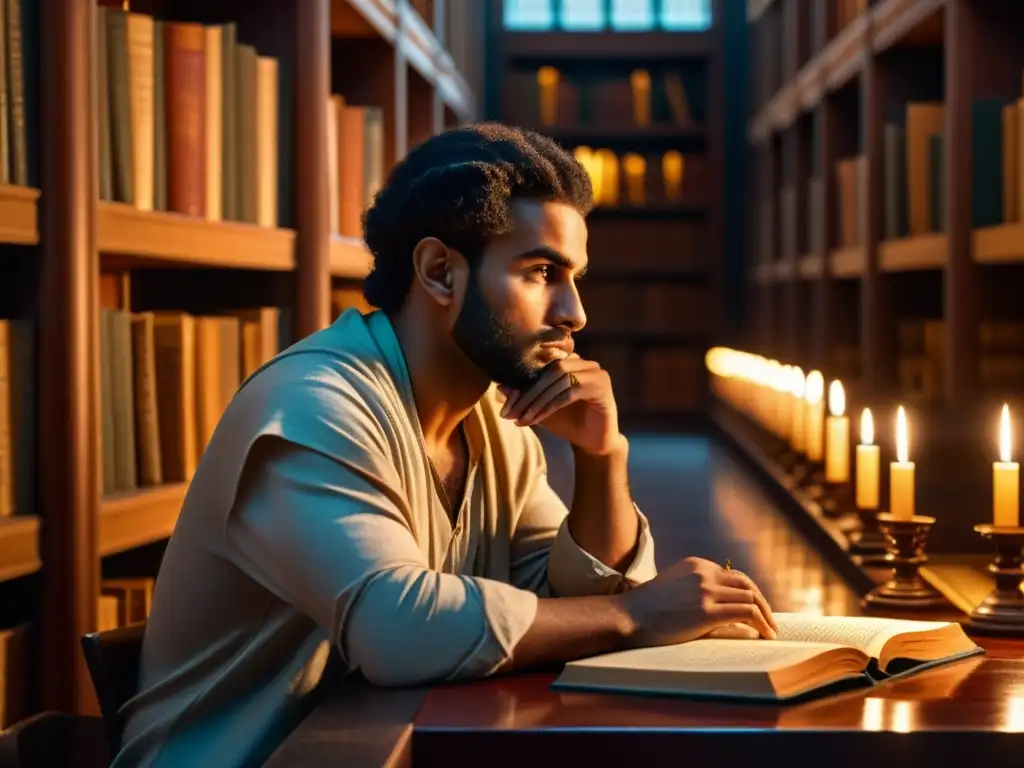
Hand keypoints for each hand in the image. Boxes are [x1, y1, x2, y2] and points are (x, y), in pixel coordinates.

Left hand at [497, 354, 621, 455]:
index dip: (522, 383)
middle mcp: (585, 363)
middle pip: (550, 370)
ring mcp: (596, 373)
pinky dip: (550, 406)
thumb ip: (526, 396)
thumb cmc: (569, 423)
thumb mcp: (541, 408)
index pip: (542, 366)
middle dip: (528, 392)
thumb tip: (500, 386)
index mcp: (572, 362)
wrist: (594, 444)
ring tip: (522, 418)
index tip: (505, 406)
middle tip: (510, 413)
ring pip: (559, 379)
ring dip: (537, 401)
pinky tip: (536, 419)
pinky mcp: (601, 387)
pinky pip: (569, 392)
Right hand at [617, 557, 777, 647]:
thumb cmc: (647, 610)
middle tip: (769, 621)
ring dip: (765, 615)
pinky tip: (765, 635)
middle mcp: (703, 573)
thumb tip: (732, 613)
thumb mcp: (675, 591)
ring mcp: (705, 590)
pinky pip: (746, 612)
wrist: (628, 617)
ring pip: (750, 596)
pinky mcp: (706, 611)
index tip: (755, 610)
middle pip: (746, 583)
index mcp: (695, 564)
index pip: (732, 575)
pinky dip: (761, 623)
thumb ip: (701, 594)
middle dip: (762, 602)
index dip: (748, 593)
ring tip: (771, 631)